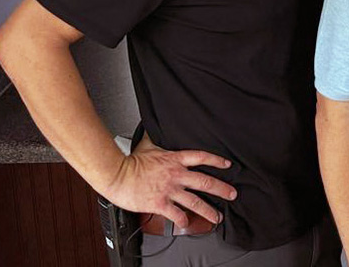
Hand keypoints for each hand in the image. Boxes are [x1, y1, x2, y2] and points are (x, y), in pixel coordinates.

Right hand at [102, 135, 236, 228]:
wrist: (116, 174)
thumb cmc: (130, 162)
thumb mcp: (148, 144)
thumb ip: (156, 137)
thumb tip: (156, 126)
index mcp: (175, 159)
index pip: (202, 157)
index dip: (217, 161)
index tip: (227, 165)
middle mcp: (176, 175)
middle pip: (205, 182)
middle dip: (222, 189)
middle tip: (232, 194)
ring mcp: (169, 190)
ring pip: (195, 201)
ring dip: (208, 210)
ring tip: (216, 217)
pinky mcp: (160, 203)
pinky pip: (177, 214)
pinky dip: (184, 220)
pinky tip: (187, 223)